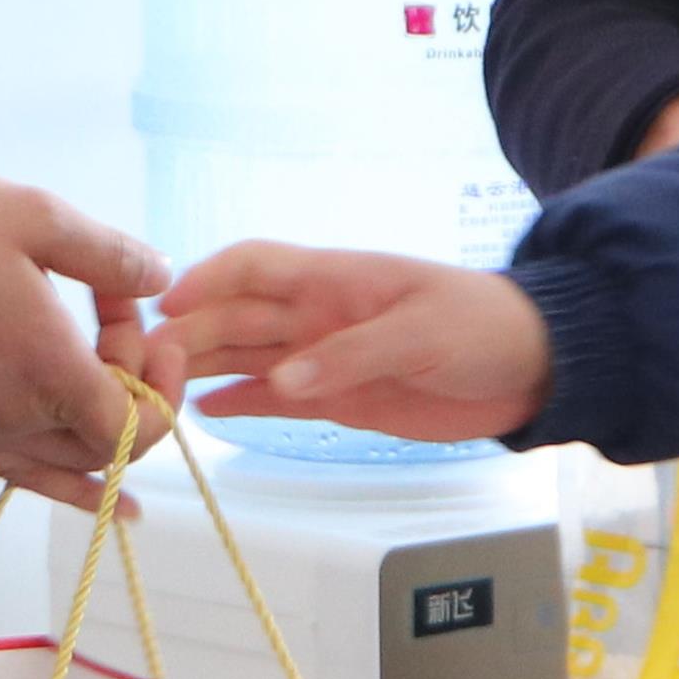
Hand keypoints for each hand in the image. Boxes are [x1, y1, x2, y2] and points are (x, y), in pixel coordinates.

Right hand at [0, 167, 166, 504]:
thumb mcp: (38, 219)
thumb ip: (111, 256)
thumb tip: (159, 280)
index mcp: (49, 375)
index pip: (136, 427)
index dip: (161, 388)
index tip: (155, 329)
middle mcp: (15, 420)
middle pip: (104, 447)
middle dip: (130, 389)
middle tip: (117, 319)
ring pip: (62, 467)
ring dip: (100, 433)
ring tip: (132, 415)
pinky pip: (17, 470)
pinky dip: (61, 482)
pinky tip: (92, 494)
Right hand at [147, 242, 556, 444]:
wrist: (533, 368)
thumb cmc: (483, 326)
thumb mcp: (421, 331)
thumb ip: (350, 356)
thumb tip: (282, 381)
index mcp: (333, 279)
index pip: (253, 266)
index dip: (206, 279)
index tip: (166, 306)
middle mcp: (317, 315)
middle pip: (236, 318)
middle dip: (190, 334)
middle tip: (145, 364)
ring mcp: (324, 357)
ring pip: (248, 359)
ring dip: (204, 369)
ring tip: (159, 390)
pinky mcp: (339, 399)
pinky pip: (278, 399)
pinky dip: (242, 403)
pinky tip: (205, 413)